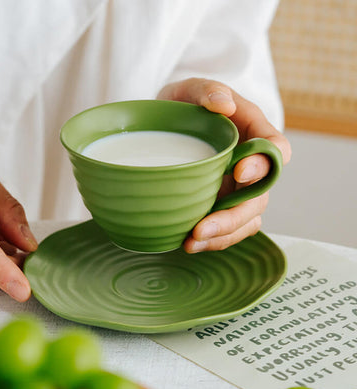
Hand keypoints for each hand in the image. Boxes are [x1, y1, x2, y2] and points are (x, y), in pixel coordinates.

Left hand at [157, 78, 290, 251]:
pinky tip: (188, 243)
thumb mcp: (190, 89)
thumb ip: (207, 90)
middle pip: (260, 197)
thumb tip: (224, 104)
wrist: (168, 128)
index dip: (265, 164)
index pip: (276, 150)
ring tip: (191, 242)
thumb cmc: (184, 106)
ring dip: (223, 235)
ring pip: (246, 220)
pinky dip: (212, 240)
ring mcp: (237, 189)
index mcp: (254, 133)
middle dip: (234, 216)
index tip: (238, 172)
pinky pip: (227, 229)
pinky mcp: (220, 205)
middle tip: (203, 227)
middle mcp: (251, 166)